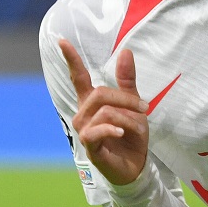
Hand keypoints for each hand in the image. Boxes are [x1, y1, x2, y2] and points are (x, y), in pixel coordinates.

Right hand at [60, 39, 149, 185]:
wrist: (136, 166)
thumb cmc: (131, 136)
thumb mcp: (133, 106)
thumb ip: (127, 81)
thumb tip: (126, 51)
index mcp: (92, 103)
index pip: (78, 78)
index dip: (71, 59)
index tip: (61, 40)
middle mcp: (83, 115)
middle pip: (99, 94)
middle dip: (125, 98)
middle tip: (145, 108)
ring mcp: (84, 131)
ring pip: (103, 112)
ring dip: (127, 117)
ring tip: (139, 127)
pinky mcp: (90, 147)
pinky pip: (96, 132)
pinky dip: (111, 129)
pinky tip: (121, 133)